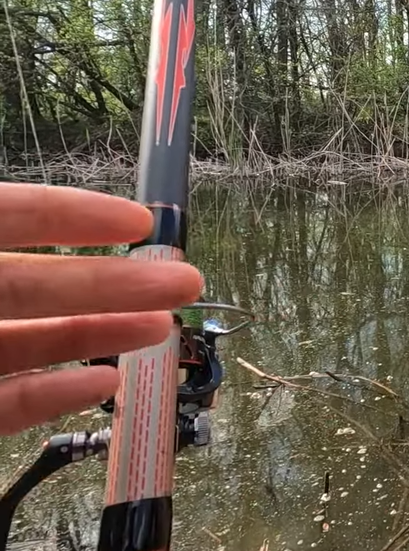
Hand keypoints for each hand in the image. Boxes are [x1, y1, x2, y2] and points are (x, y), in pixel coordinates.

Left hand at [0, 183, 202, 435]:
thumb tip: (13, 213)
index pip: (10, 216)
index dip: (73, 215)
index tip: (140, 222)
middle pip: (33, 283)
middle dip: (115, 281)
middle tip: (184, 282)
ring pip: (30, 342)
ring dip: (100, 333)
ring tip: (161, 328)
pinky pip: (9, 403)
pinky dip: (56, 395)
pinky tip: (104, 383)